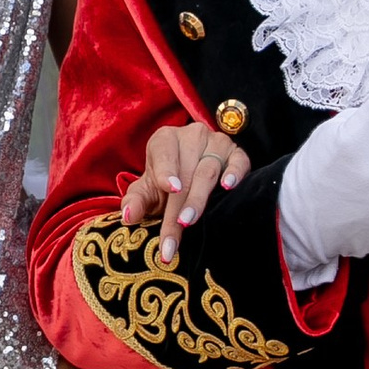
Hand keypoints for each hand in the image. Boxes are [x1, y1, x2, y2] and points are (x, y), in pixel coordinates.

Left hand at [115, 118, 251, 266]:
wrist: (187, 178)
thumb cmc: (164, 185)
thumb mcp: (146, 191)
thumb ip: (135, 202)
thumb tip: (129, 216)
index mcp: (164, 139)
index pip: (164, 153)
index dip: (166, 172)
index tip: (170, 189)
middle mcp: (191, 136)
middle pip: (186, 171)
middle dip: (178, 206)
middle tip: (172, 232)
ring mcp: (216, 143)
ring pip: (209, 171)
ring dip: (198, 199)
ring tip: (189, 221)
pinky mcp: (237, 153)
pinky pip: (239, 161)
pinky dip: (235, 173)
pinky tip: (228, 187)